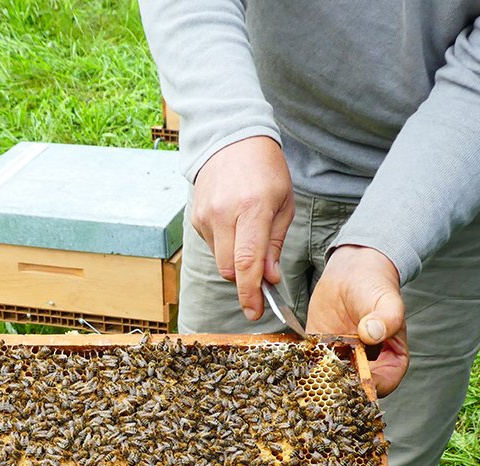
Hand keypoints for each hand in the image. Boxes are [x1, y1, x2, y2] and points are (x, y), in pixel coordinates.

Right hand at [190, 136, 294, 321]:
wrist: (231, 139)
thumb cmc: (265, 170)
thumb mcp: (283, 204)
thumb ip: (275, 244)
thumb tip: (269, 279)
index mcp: (253, 208)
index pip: (248, 261)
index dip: (250, 293)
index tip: (255, 312)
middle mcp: (225, 214)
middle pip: (230, 269)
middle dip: (246, 282)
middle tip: (261, 279)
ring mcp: (206, 217)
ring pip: (221, 261)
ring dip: (237, 263)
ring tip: (249, 237)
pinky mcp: (196, 218)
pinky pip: (213, 247)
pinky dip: (226, 248)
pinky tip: (235, 226)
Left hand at [306, 245, 408, 396]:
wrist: (351, 274)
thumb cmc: (376, 288)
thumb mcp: (386, 300)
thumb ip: (386, 318)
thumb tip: (372, 334)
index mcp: (392, 362)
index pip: (382, 384)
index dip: (368, 386)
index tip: (351, 380)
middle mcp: (366, 367)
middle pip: (353, 389)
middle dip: (338, 389)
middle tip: (321, 381)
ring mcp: (341, 363)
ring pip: (329, 381)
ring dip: (316, 381)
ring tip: (303, 378)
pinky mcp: (319, 354)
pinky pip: (310, 366)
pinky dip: (300, 367)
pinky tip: (289, 363)